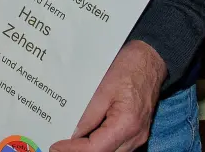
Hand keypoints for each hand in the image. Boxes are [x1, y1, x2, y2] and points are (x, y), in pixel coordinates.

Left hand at [48, 41, 166, 151]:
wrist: (149, 61)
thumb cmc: (128, 68)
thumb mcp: (102, 89)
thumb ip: (88, 115)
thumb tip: (73, 135)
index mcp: (127, 124)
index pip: (95, 148)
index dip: (73, 150)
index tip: (55, 147)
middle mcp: (136, 136)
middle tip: (59, 146)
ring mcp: (138, 136)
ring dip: (90, 149)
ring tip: (68, 142)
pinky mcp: (136, 132)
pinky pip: (116, 146)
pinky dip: (100, 144)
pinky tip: (84, 137)